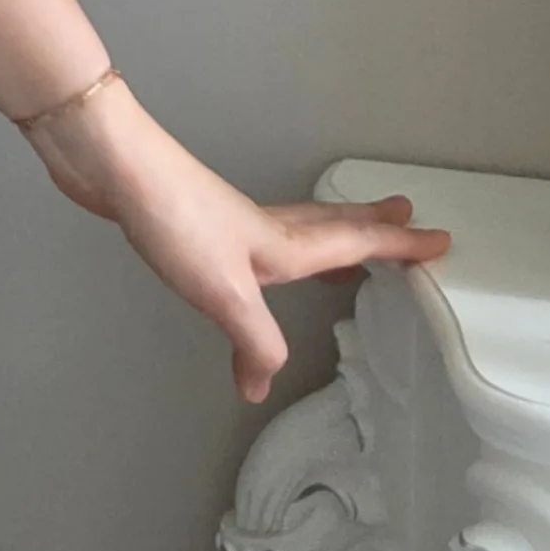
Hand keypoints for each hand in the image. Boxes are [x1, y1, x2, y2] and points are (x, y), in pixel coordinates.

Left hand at [24, 80, 452, 402]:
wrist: (110, 163)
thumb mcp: (224, 292)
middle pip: (328, 223)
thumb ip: (254, 342)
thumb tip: (260, 387)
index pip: (353, 244)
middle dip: (369, 225)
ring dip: (325, 229)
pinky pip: (248, 232)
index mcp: (280, 242)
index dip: (397, 246)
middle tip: (402, 215)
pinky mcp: (188, 217)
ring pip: (291, 223)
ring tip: (344, 238)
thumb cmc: (171, 218)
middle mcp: (259, 225)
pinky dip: (270, 240)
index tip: (439, 239)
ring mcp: (222, 218)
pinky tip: (246, 250)